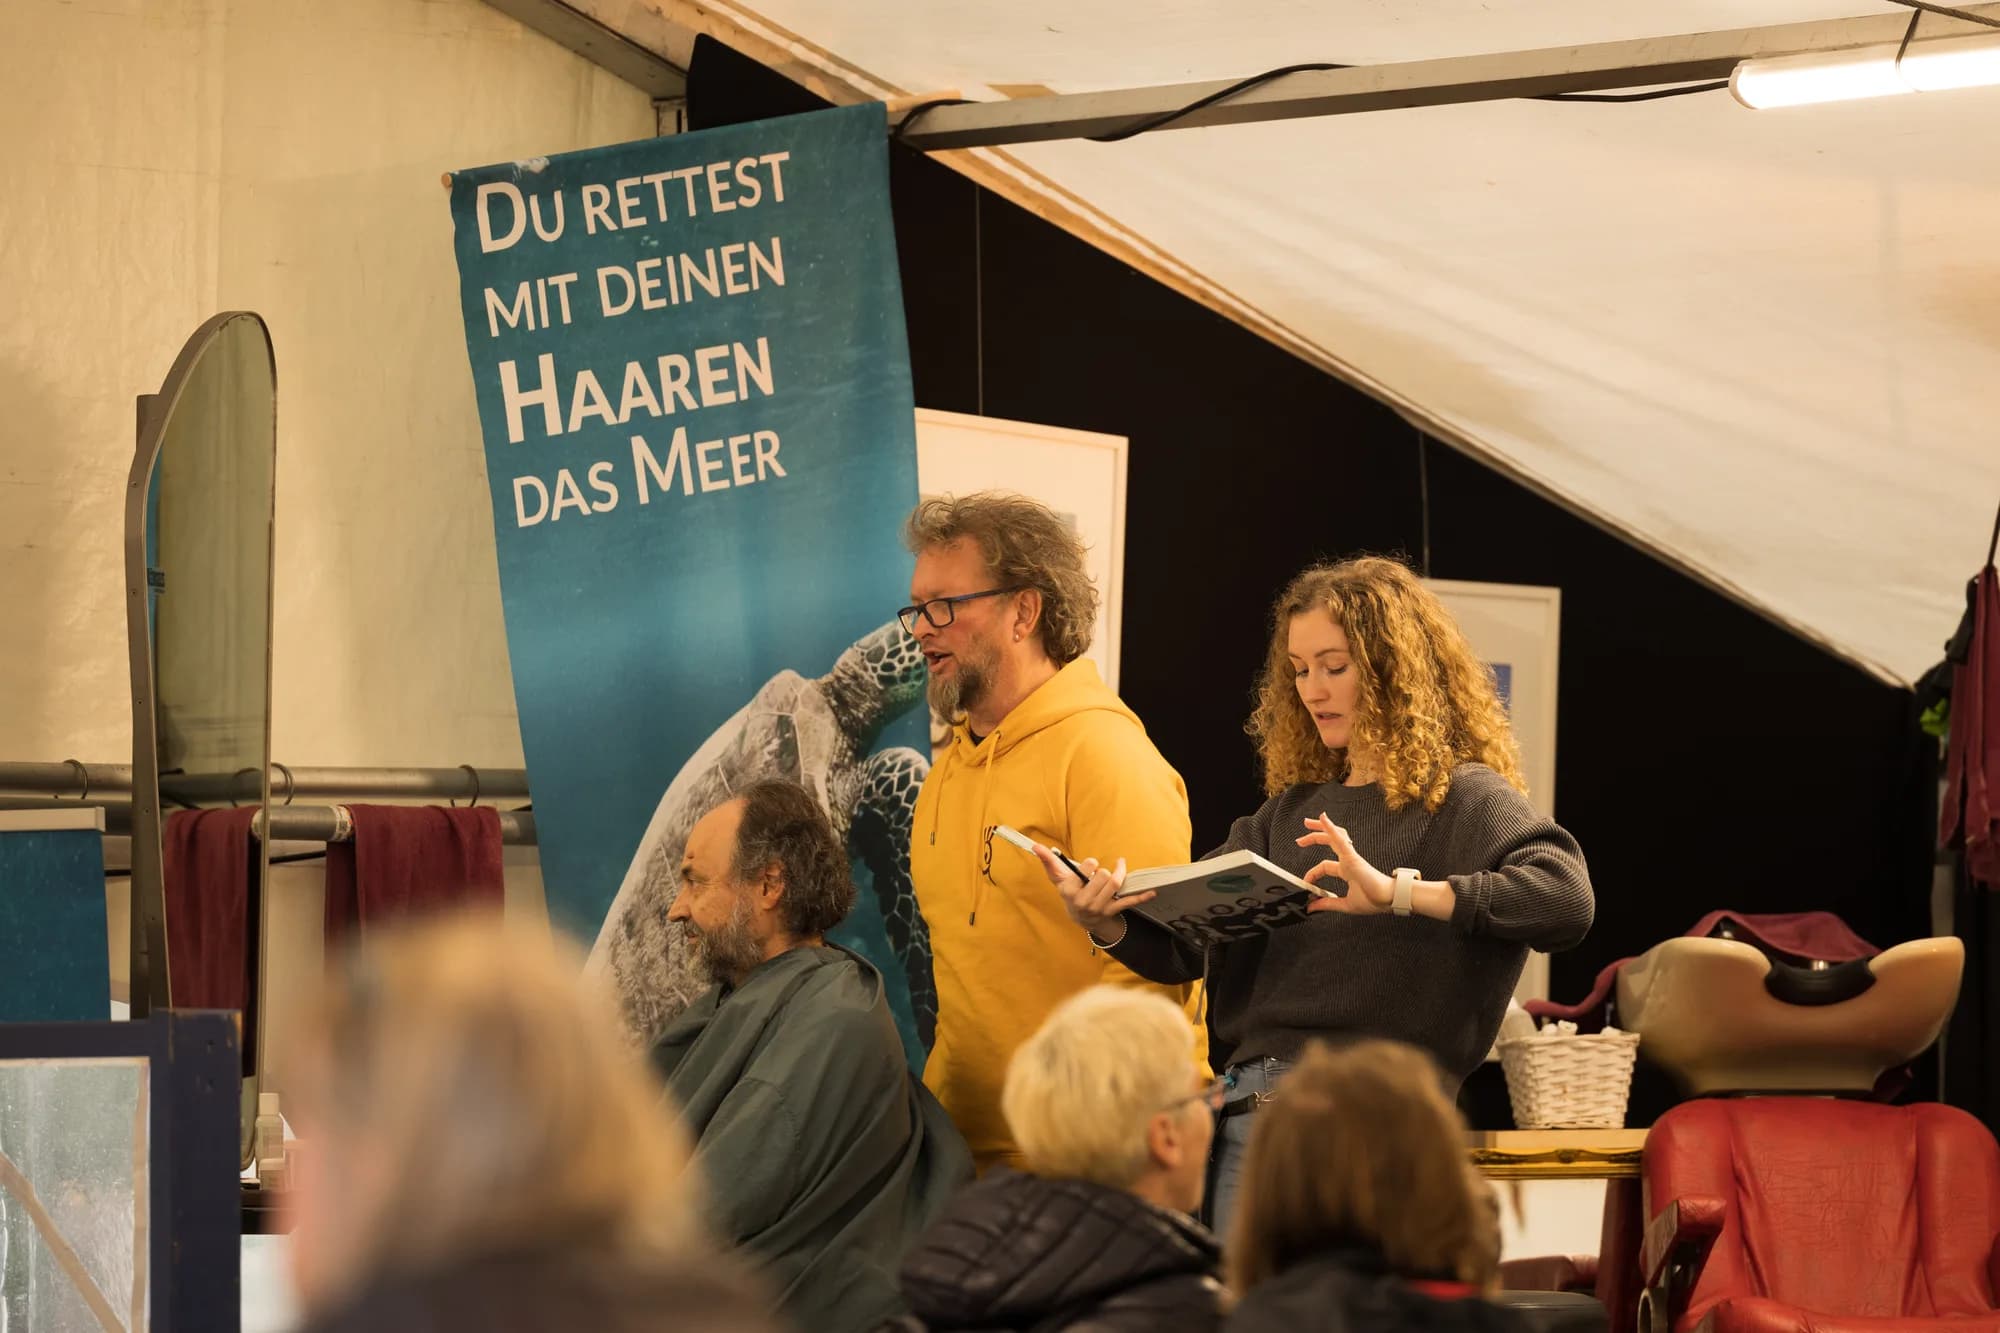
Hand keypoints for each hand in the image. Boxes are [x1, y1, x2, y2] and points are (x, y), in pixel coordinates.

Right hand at [1031, 843, 1146, 936]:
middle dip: (1103, 871)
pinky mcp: (1111, 912)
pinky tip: (1153, 892)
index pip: (1087, 869)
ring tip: (1120, 867)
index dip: (1090, 864)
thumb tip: (1036, 845)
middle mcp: (1083, 901)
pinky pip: (1128, 902)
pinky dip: (1141, 897)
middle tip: (1099, 874)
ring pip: (1115, 885)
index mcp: (1070, 891)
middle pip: (1103, 876)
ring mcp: (1098, 908)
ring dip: (1120, 873)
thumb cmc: (1070, 892)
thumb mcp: (1058, 879)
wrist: (1081, 919)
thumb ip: (1048, 861)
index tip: (1090, 866)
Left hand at [1296, 812, 1393, 914]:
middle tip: (1300, 839)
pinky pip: (1341, 839)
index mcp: (1347, 871)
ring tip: (1308, 822)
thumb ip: (1328, 904)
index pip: (1324, 866)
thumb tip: (1311, 907)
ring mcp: (1351, 857)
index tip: (1305, 883)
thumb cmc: (1375, 900)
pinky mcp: (1353, 857)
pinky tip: (1322, 819)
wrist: (1390, 900)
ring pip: (1334, 836)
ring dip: (1321, 828)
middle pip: (1329, 842)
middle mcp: (1348, 861)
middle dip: (1314, 837)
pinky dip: (1331, 828)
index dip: (1312, 873)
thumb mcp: (1345, 904)